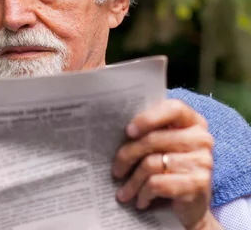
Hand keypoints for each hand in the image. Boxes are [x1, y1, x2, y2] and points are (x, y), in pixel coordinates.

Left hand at [112, 99, 219, 229]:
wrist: (191, 208)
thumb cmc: (169, 170)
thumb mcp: (161, 148)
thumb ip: (149, 133)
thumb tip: (113, 127)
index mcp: (193, 122)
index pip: (174, 108)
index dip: (148, 118)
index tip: (128, 131)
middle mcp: (202, 139)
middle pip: (153, 139)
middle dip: (127, 155)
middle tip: (116, 170)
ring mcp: (203, 161)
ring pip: (151, 163)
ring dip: (132, 181)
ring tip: (124, 192)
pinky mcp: (199, 183)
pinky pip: (157, 183)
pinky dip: (143, 193)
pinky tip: (141, 201)